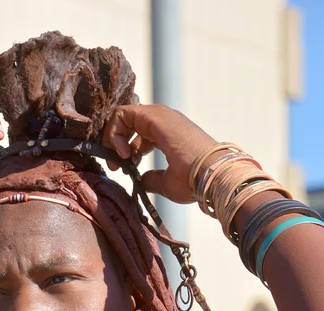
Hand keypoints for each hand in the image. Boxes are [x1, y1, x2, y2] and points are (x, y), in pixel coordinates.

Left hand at [102, 104, 216, 204]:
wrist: (210, 175)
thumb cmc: (194, 181)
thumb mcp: (167, 183)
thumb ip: (153, 179)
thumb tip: (142, 180)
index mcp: (166, 133)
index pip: (137, 132)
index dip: (124, 149)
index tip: (123, 168)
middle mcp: (162, 121)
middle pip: (126, 121)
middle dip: (114, 143)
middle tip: (115, 165)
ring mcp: (159, 115)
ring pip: (121, 115)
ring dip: (112, 138)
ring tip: (119, 160)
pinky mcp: (154, 116)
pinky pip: (121, 114)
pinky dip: (114, 133)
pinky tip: (123, 153)